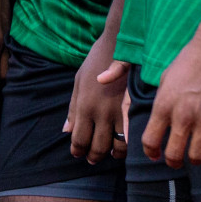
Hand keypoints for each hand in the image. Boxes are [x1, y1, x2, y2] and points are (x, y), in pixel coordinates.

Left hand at [66, 29, 127, 163]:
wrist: (119, 42)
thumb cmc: (96, 60)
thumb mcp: (78, 82)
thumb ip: (72, 108)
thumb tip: (66, 130)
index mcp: (84, 106)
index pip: (79, 139)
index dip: (78, 150)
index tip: (78, 154)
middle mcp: (100, 113)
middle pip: (98, 146)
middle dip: (94, 156)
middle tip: (92, 159)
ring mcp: (119, 111)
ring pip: (117, 145)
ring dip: (114, 153)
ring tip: (111, 155)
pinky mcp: (134, 107)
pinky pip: (132, 133)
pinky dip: (129, 143)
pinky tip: (127, 145)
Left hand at [141, 29, 200, 167]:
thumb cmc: (189, 59)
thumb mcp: (166, 79)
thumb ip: (162, 102)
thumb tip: (159, 122)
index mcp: (164, 104)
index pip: (150, 140)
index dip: (151, 152)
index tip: (155, 155)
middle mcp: (183, 115)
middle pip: (173, 155)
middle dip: (172, 162)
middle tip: (175, 161)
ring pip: (197, 156)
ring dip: (195, 159)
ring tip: (195, 154)